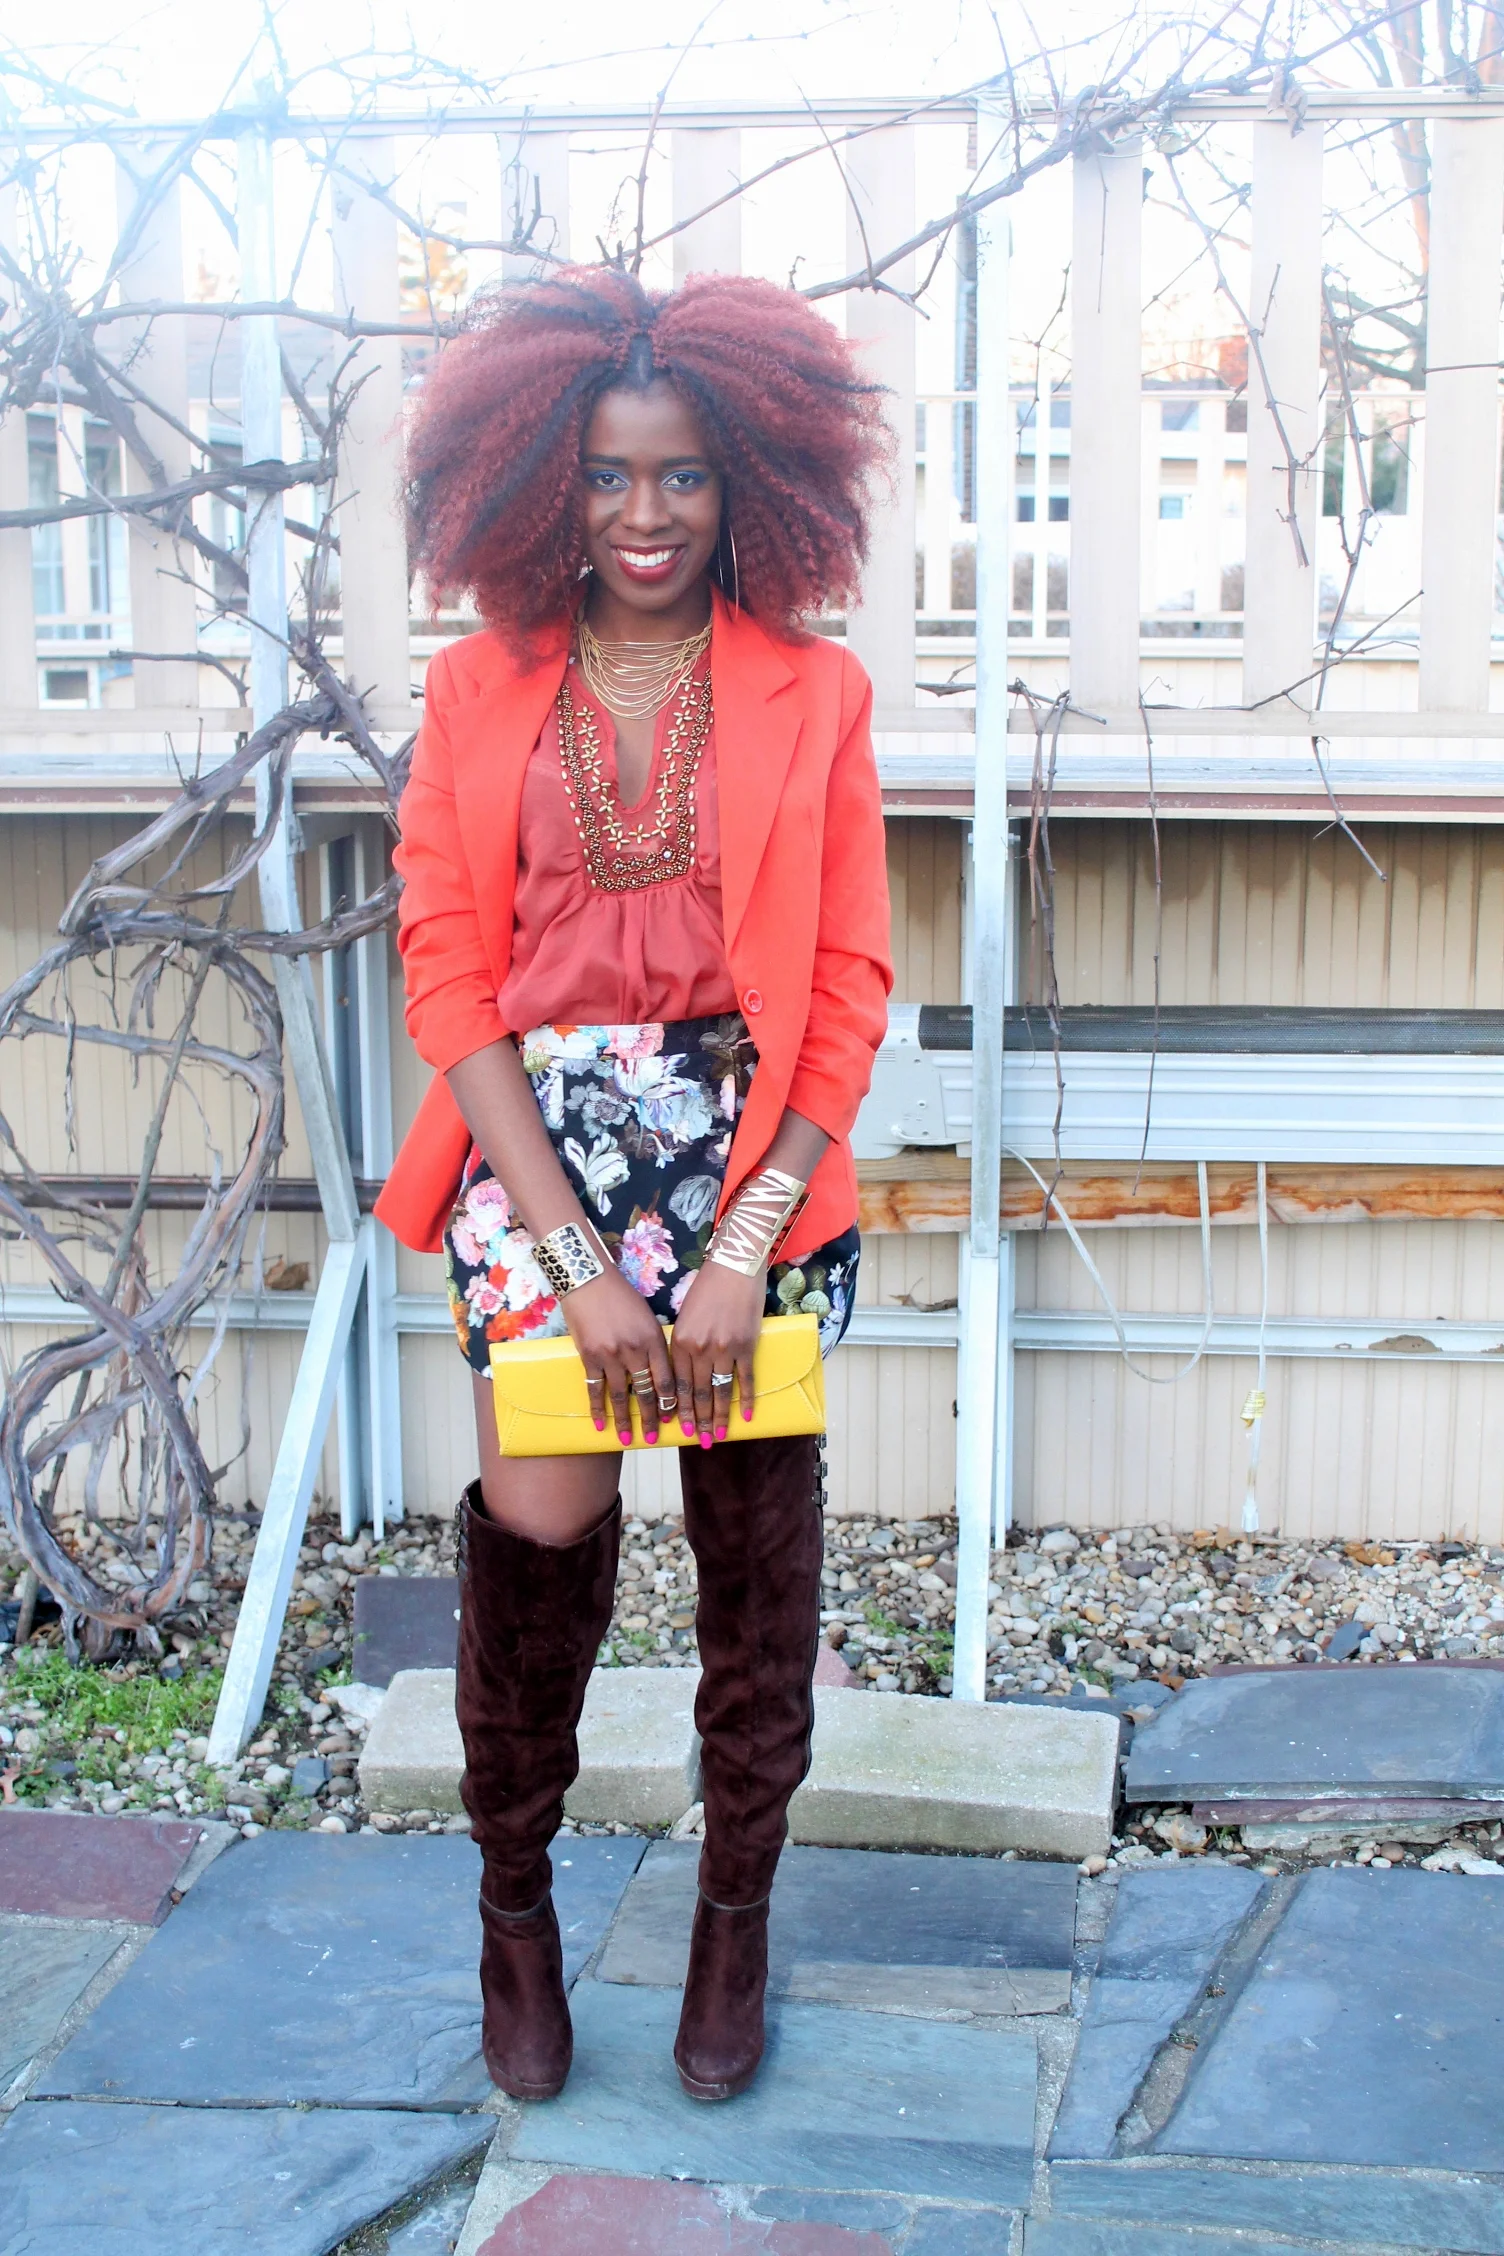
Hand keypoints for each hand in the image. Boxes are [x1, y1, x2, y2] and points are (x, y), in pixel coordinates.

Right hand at [562, 1268, 675, 1445]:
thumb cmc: (621, 1296)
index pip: (666, 1379)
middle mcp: (635, 1350)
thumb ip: (654, 1345)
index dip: (670, 1403)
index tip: (674, 1419)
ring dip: (624, 1421)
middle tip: (654, 1439)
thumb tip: (660, 1373)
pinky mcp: (589, 1357)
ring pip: (620, 1396)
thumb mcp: (647, 1318)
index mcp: (654, 1339)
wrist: (588, 1279)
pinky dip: (598, 1408)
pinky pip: (595, 1389)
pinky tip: (600, 1424)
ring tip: (627, 1440)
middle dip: (651, 1419)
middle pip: (646, 1392)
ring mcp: (611, 1355)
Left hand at [670, 1261, 764, 1445]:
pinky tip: (748, 1416)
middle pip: (698, 1394)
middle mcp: (699, 1348)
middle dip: (697, 1421)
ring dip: (719, 1417)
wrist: (734, 1266)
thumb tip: (684, 1373)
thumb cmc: (707, 1288)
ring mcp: (724, 1349)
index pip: (677, 1385)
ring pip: (720, 1391)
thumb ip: (683, 1345)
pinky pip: (746, 1379)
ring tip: (718, 1436)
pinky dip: (747, 1399)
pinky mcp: (746, 1346)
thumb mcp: (685, 1316)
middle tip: (699, 1441)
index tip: (676, 1428)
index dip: (677, 1410)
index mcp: (679, 1341)